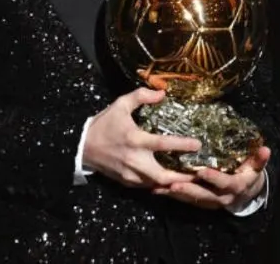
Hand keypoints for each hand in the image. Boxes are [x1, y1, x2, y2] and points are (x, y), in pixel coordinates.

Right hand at [83, 87, 200, 188]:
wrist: (80, 146)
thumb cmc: (103, 124)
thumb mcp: (120, 104)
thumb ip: (142, 96)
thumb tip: (163, 92)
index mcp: (135, 140)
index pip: (162, 144)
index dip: (182, 145)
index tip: (198, 145)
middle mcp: (134, 160)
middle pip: (162, 176)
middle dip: (182, 177)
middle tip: (199, 173)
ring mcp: (129, 174)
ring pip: (156, 184)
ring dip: (173, 182)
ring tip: (189, 177)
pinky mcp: (125, 182)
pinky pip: (146, 186)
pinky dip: (159, 184)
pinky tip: (170, 180)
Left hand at [154, 146, 270, 210]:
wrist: (245, 194)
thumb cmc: (249, 174)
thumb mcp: (256, 167)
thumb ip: (259, 159)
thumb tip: (266, 148)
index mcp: (235, 186)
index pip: (224, 183)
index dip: (214, 178)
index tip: (203, 171)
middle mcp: (221, 197)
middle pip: (203, 195)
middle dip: (188, 190)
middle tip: (173, 184)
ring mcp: (209, 202)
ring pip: (191, 199)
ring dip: (175, 194)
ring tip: (159, 188)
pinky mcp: (200, 202)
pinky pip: (184, 200)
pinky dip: (171, 196)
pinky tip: (156, 190)